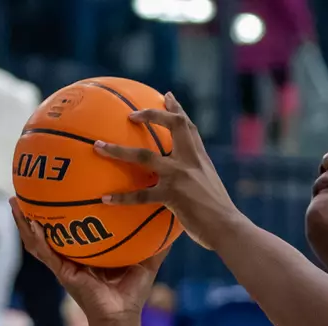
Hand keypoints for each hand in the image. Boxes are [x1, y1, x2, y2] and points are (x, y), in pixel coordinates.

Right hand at [12, 198, 170, 323]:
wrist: (123, 317)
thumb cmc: (132, 293)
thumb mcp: (146, 262)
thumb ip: (156, 243)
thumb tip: (173, 222)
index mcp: (86, 253)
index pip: (71, 226)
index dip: (63, 209)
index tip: (59, 186)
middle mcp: (70, 257)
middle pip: (48, 229)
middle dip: (34, 211)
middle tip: (24, 188)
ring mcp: (63, 265)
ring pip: (37, 240)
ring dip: (24, 222)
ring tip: (13, 202)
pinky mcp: (62, 273)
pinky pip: (45, 253)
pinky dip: (36, 238)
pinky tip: (29, 222)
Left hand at [98, 93, 240, 251]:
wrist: (228, 228)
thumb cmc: (220, 213)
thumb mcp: (210, 186)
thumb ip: (196, 177)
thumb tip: (185, 182)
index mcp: (200, 157)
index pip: (188, 126)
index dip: (176, 108)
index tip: (166, 96)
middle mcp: (190, 161)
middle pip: (172, 125)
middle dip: (151, 114)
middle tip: (130, 115)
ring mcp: (180, 176)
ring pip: (143, 157)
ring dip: (118, 151)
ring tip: (98, 147)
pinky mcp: (171, 196)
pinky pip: (140, 195)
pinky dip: (122, 197)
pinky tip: (106, 198)